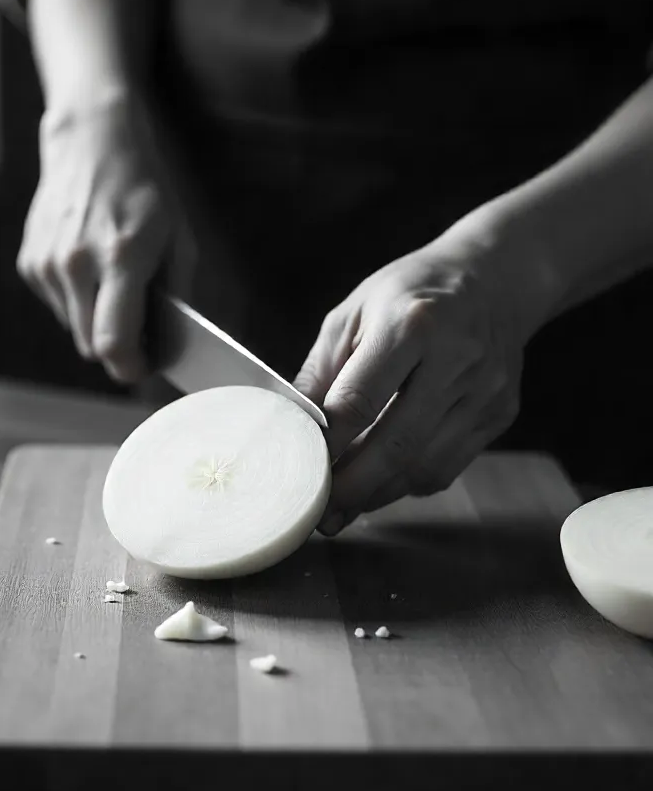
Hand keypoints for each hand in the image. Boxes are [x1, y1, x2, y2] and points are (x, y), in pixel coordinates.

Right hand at [17, 94, 190, 381]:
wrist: (91, 143)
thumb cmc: (143, 190)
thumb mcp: (177, 237)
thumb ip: (175, 293)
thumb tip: (169, 345)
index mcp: (121, 256)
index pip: (114, 340)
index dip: (130, 367)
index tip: (145, 368)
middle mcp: (77, 263)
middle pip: (92, 346)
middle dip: (118, 349)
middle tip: (141, 336)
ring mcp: (47, 263)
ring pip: (74, 328)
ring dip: (97, 320)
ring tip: (115, 283)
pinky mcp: (30, 263)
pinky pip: (58, 306)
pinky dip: (78, 300)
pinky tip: (91, 266)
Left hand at [294, 228, 542, 532]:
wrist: (494, 279)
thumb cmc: (411, 292)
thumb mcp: (354, 313)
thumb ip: (321, 371)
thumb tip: (289, 427)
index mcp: (412, 323)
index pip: (360, 400)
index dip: (327, 443)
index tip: (300, 470)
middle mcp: (456, 358)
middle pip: (397, 444)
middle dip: (352, 486)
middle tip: (320, 511)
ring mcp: (485, 390)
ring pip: (425, 465)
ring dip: (379, 494)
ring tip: (344, 506)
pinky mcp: (500, 413)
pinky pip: (448, 466)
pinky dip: (409, 483)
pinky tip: (383, 483)